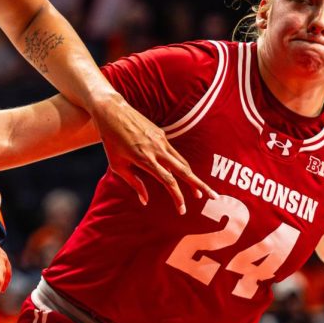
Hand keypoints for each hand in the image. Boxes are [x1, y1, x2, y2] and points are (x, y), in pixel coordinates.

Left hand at [91, 94, 215, 213]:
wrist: (113, 112)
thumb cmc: (111, 141)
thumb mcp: (117, 165)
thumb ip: (133, 183)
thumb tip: (145, 200)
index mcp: (145, 159)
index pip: (168, 181)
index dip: (177, 197)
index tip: (182, 210)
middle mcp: (157, 150)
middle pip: (184, 171)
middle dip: (199, 185)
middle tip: (212, 197)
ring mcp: (161, 141)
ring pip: (182, 162)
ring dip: (192, 177)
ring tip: (198, 190)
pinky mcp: (162, 134)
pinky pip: (175, 153)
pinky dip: (182, 165)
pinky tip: (184, 174)